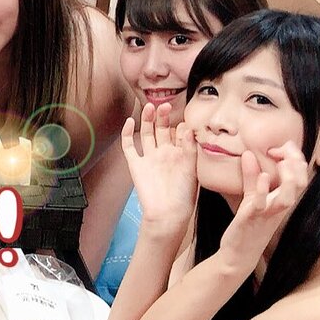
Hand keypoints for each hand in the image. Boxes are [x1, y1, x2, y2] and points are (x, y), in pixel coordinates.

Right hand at [120, 102, 198, 232]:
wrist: (167, 213)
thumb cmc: (183, 196)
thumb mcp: (192, 168)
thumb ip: (189, 147)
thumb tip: (186, 127)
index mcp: (180, 154)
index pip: (179, 132)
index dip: (180, 124)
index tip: (183, 119)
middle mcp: (164, 154)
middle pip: (161, 129)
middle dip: (162, 116)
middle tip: (164, 105)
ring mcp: (149, 158)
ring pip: (146, 133)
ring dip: (147, 120)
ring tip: (150, 107)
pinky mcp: (135, 165)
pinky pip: (129, 146)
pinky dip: (128, 133)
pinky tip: (131, 121)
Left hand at [220, 142, 310, 262]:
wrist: (239, 254)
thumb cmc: (248, 226)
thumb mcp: (251, 198)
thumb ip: (251, 177)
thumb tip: (248, 154)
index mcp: (282, 199)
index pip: (300, 174)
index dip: (294, 156)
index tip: (278, 147)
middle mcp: (280, 206)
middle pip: (301, 181)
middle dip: (295, 160)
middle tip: (281, 148)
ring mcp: (268, 213)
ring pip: (289, 195)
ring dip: (288, 176)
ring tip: (280, 159)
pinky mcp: (253, 219)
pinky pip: (262, 204)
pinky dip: (264, 190)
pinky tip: (264, 177)